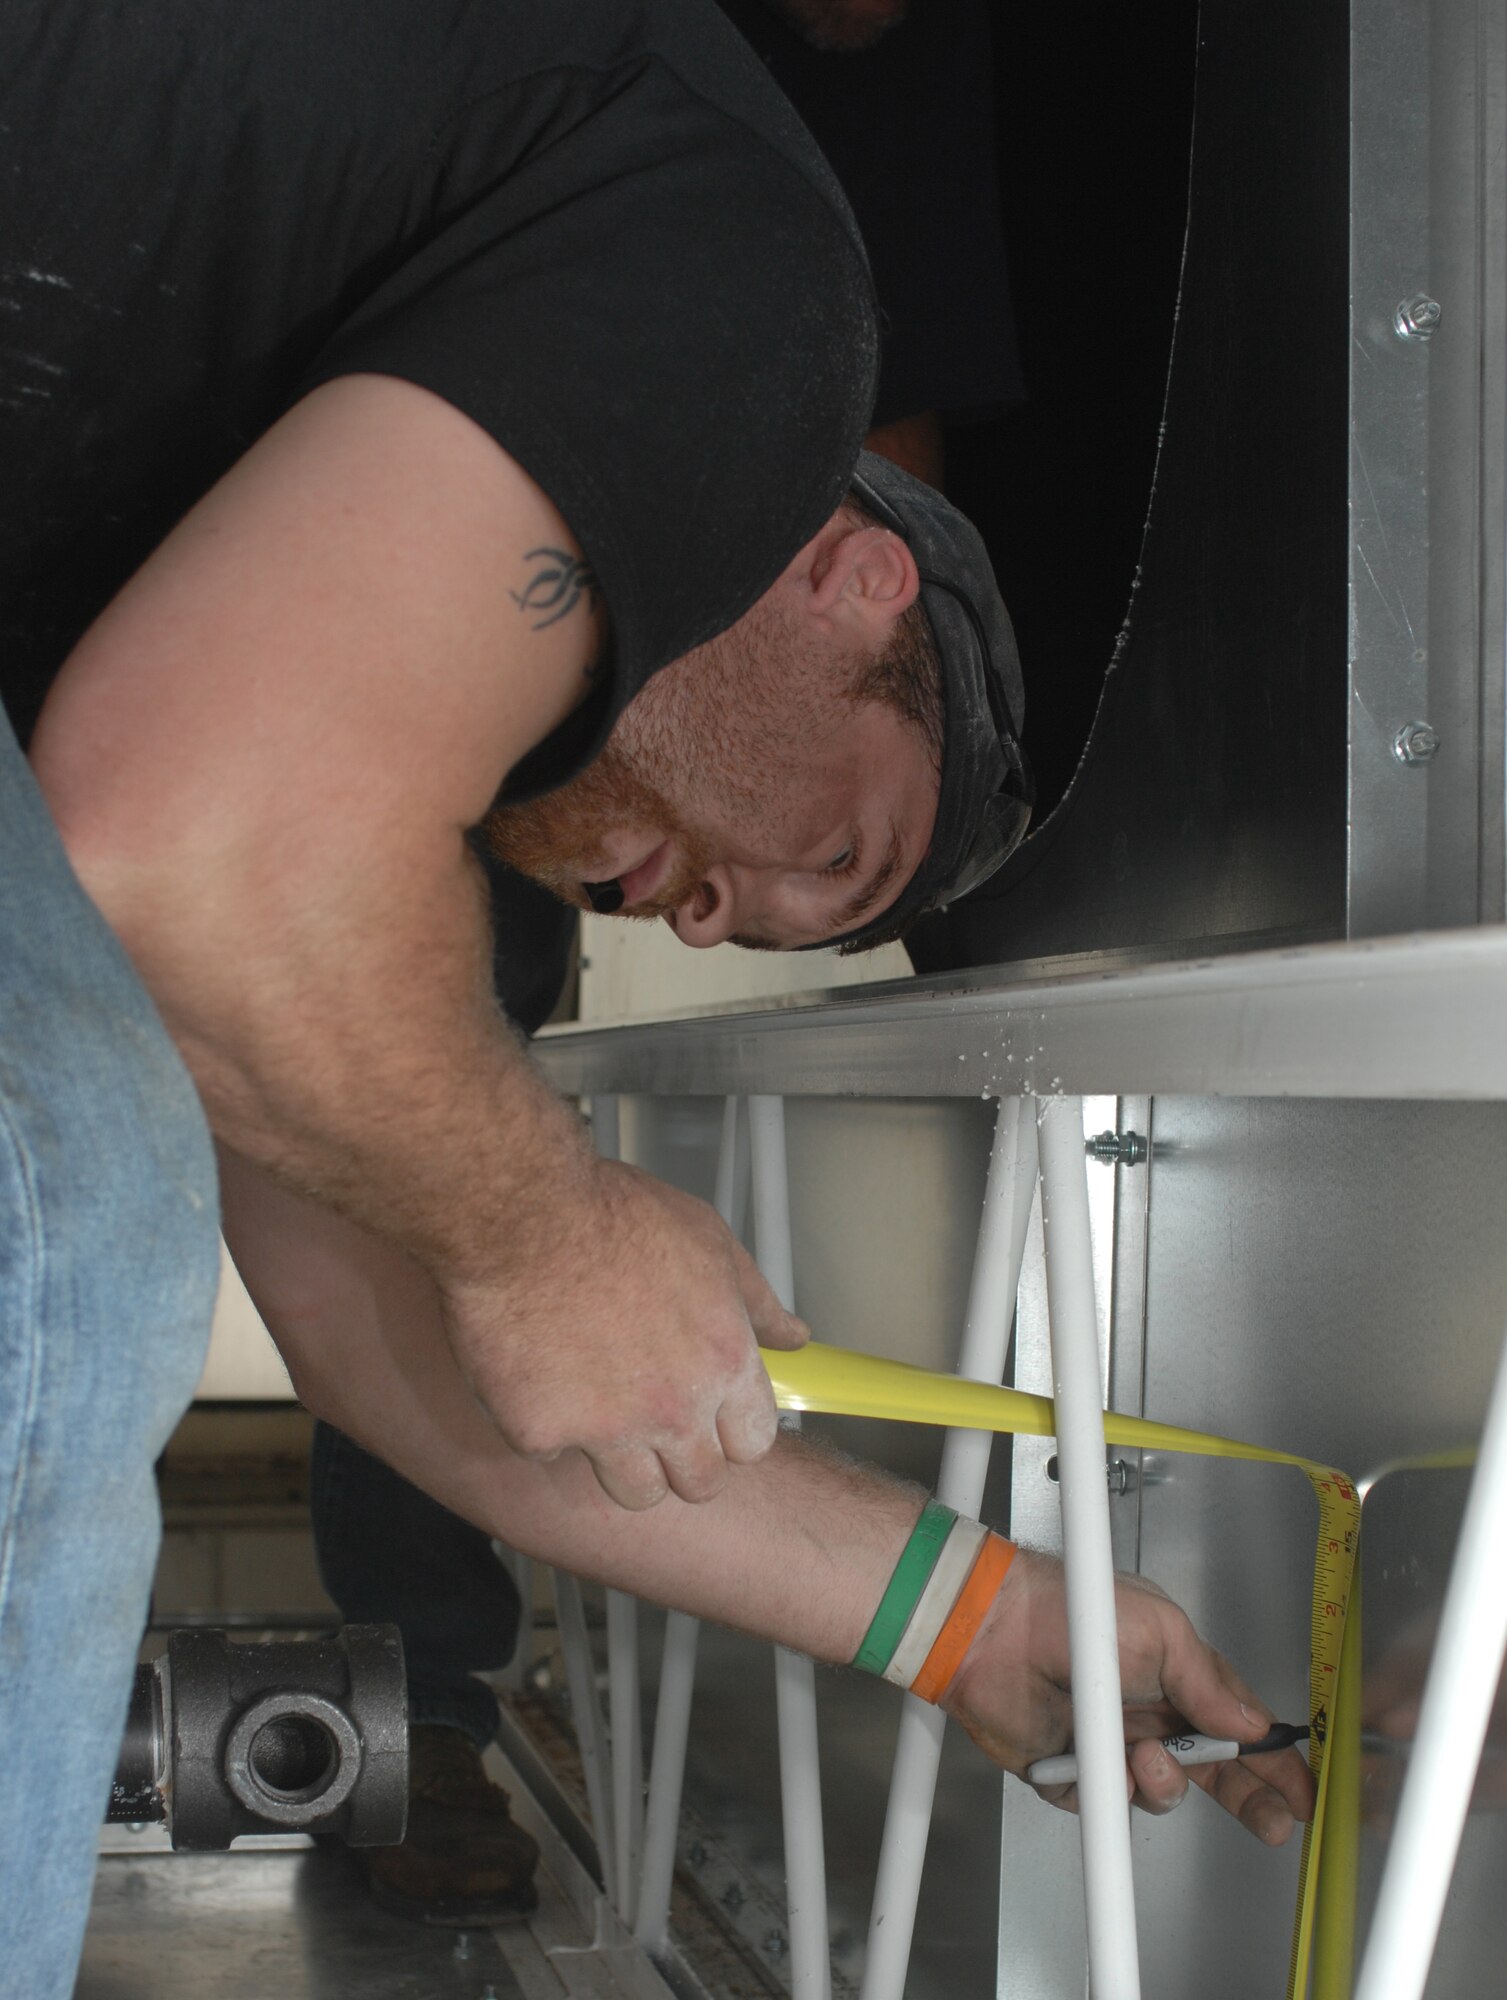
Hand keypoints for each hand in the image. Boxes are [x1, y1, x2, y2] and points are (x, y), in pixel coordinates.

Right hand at [439, 1158, 807, 1509]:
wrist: (524, 1215)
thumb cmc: (613, 1215)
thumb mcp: (709, 1240)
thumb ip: (756, 1301)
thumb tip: (793, 1337)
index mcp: (723, 1362)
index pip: (754, 1442)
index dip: (732, 1432)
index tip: (712, 1418)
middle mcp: (674, 1408)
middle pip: (701, 1483)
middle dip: (684, 1459)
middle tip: (655, 1419)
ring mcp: (607, 1430)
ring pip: (635, 1493)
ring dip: (621, 1461)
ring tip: (599, 1405)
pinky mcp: (541, 1434)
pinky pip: (552, 1454)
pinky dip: (546, 1423)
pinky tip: (539, 1372)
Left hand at [940, 1549, 1315, 1844]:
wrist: (996, 1629)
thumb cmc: (1070, 1608)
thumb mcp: (1160, 1630)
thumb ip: (1207, 1682)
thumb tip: (1251, 1723)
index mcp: (1176, 1676)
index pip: (1238, 1727)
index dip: (1272, 1762)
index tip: (1300, 1792)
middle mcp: (1148, 1714)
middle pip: (1211, 1773)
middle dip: (1246, 1799)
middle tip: (1270, 1822)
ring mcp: (1111, 1746)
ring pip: (1161, 1795)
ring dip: (1162, 1784)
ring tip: (1143, 1754)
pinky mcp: (1072, 1774)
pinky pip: (1104, 1804)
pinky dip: (1106, 1789)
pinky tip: (1099, 1762)